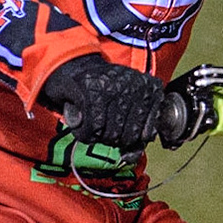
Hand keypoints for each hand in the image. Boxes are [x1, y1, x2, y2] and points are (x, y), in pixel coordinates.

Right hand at [42, 55, 164, 149]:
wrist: (72, 66)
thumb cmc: (101, 92)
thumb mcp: (126, 108)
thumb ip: (135, 133)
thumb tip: (130, 157)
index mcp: (150, 88)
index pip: (148, 133)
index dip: (130, 140)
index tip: (118, 129)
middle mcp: (135, 87)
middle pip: (129, 138)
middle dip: (112, 138)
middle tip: (102, 122)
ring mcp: (115, 89)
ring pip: (111, 136)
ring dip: (97, 135)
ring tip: (92, 118)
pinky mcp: (92, 94)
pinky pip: (92, 132)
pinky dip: (83, 133)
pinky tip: (80, 118)